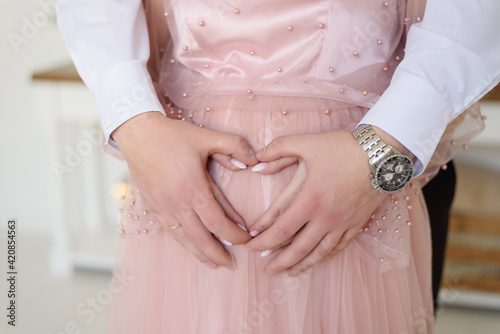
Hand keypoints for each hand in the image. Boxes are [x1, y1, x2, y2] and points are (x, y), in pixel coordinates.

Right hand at [113, 112, 258, 267]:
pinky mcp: (153, 206)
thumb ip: (233, 146)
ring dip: (200, 253)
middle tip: (232, 264)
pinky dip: (182, 242)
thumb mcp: (206, 137)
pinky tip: (189, 245)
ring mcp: (163, 207)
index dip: (234, 235)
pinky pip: (170, 231)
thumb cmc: (172, 135)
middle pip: (201, 238)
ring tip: (213, 263)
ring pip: (184, 238)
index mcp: (193, 189)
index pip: (218, 222)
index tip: (247, 240)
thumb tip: (253, 161)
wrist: (137, 133)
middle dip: (218, 253)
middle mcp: (177, 203)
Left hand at [246, 130, 387, 275]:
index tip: (251, 244)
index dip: (263, 240)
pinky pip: (337, 247)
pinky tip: (315, 261)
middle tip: (264, 269)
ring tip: (286, 272)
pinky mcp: (356, 224)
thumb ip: (277, 150)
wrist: (383, 154)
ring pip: (317, 252)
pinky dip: (323, 257)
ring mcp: (342, 223)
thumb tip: (256, 162)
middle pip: (297, 248)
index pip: (280, 228)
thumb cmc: (343, 147)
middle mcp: (325, 217)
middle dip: (277, 260)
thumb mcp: (307, 143)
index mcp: (309, 199)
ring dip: (299, 264)